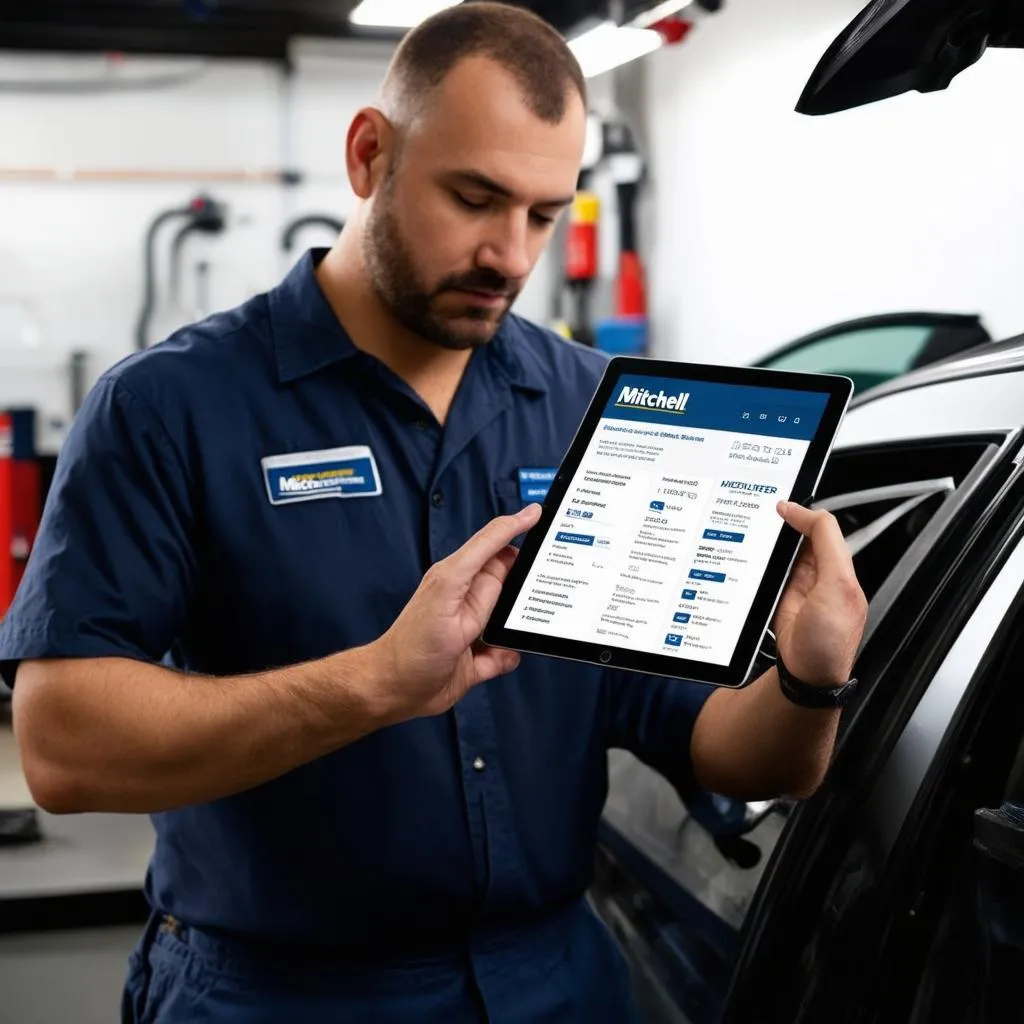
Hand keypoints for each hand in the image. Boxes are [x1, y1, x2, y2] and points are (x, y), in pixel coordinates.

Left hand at [372, 503, 541, 720]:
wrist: (394, 691)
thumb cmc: (412, 643)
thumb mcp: (448, 592)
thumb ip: (480, 567)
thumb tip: (509, 544)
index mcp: (459, 577)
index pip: (494, 543)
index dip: (517, 526)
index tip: (541, 513)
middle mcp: (469, 600)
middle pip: (510, 580)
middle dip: (529, 580)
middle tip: (553, 574)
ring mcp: (474, 629)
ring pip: (513, 618)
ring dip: (521, 624)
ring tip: (531, 623)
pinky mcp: (477, 658)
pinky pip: (506, 653)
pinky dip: (508, 656)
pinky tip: (502, 657)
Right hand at [772, 501, 867, 686]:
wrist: (807, 675)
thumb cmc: (830, 640)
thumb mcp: (837, 584)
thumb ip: (827, 545)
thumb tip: (807, 515)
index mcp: (841, 569)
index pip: (824, 529)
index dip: (803, 514)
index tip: (781, 508)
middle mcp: (821, 575)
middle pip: (800, 539)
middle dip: (783, 526)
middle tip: (763, 515)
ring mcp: (799, 587)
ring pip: (783, 554)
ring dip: (770, 546)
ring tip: (754, 534)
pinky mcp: (779, 598)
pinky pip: (769, 573)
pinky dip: (760, 565)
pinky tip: (751, 560)